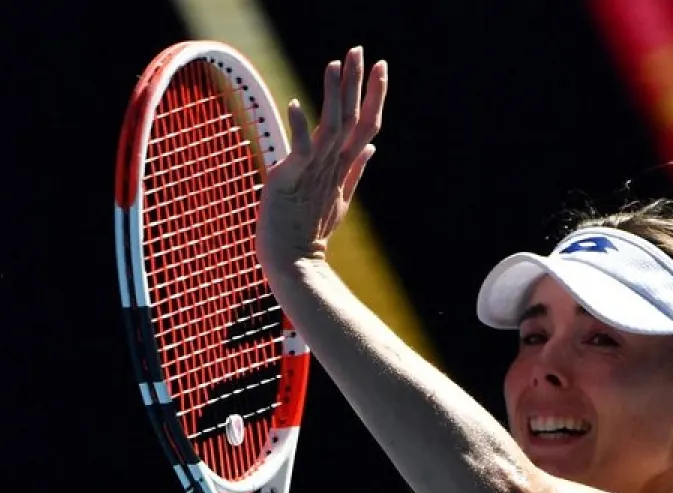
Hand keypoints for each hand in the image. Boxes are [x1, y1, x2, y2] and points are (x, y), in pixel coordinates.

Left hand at [256, 45, 388, 270]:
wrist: (294, 262)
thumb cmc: (310, 231)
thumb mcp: (339, 197)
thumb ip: (356, 169)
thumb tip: (372, 147)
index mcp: (344, 166)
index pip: (366, 124)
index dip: (375, 95)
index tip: (381, 66)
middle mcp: (333, 165)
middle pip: (351, 118)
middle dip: (357, 83)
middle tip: (360, 50)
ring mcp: (314, 172)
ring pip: (330, 127)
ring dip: (332, 95)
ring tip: (334, 65)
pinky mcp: (290, 179)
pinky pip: (298, 151)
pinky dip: (299, 129)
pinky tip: (296, 105)